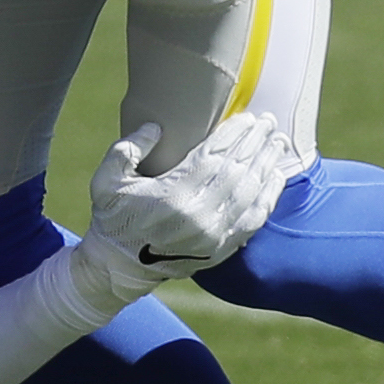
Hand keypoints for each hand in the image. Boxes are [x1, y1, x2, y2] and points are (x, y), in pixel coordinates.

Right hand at [86, 113, 303, 274]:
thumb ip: (128, 149)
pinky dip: (269, 196)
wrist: (119, 266)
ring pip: (251, 192)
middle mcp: (198, 215)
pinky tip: (276, 176)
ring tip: (277, 142)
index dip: (233, 134)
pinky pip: (254, 219)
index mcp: (172, 194)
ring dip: (267, 164)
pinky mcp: (222, 248)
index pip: (213, 156)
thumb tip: (156, 128)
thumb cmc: (113, 218)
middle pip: (238, 170)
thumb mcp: (106, 180)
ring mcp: (214, 234)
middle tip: (269, 122)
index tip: (248, 117)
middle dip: (256, 143)